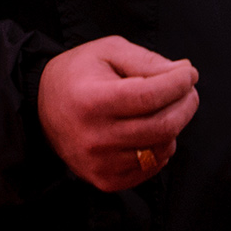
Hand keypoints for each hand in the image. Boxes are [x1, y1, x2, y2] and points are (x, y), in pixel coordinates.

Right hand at [37, 36, 199, 191]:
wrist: (41, 107)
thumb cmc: (80, 73)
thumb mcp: (109, 51)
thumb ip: (148, 60)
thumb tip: (183, 73)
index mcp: (92, 101)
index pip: (151, 95)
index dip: (179, 83)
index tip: (189, 73)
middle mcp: (94, 137)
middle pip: (163, 126)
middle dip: (186, 103)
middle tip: (187, 90)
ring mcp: (98, 163)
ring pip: (161, 148)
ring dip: (175, 125)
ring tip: (167, 107)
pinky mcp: (104, 180)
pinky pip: (150, 168)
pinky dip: (161, 148)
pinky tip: (152, 131)